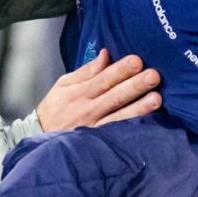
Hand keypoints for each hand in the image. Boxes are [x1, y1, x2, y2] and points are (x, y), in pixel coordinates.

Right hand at [36, 49, 161, 130]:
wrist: (40, 136)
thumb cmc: (55, 108)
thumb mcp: (63, 84)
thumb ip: (86, 71)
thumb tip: (106, 54)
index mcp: (80, 93)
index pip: (103, 79)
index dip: (120, 70)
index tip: (137, 60)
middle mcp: (88, 110)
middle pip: (115, 96)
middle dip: (134, 86)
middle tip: (153, 75)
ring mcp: (95, 128)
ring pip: (120, 117)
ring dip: (139, 108)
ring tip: (157, 99)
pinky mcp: (100, 143)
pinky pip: (118, 134)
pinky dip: (133, 129)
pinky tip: (149, 123)